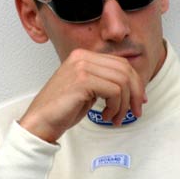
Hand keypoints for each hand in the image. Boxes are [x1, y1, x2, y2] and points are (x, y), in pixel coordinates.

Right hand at [18, 48, 146, 142]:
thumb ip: (104, 81)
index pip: (121, 63)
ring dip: (123, 105)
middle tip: (135, 111)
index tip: (139, 100)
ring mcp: (81, 67)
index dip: (135, 82)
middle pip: (125, 70)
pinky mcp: (82, 80)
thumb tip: (133, 86)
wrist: (40, 122)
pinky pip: (114, 91)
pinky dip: (115, 107)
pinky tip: (105, 116)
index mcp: (83, 56)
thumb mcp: (88, 90)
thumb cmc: (63, 109)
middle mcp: (82, 57)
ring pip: (121, 82)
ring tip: (115, 117)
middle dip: (135, 93)